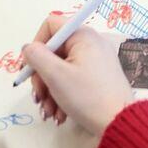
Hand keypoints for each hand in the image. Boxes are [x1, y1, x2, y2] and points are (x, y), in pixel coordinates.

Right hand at [20, 14, 133, 135]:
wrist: (119, 121)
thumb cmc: (87, 96)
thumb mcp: (55, 75)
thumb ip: (36, 56)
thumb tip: (28, 47)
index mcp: (82, 35)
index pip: (50, 26)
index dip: (35, 45)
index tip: (29, 68)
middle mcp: (90, 43)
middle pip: (54, 52)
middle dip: (41, 78)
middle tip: (38, 98)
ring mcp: (95, 60)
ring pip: (61, 70)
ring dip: (50, 91)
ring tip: (49, 114)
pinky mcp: (98, 77)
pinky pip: (73, 79)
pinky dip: (62, 95)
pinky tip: (59, 115)